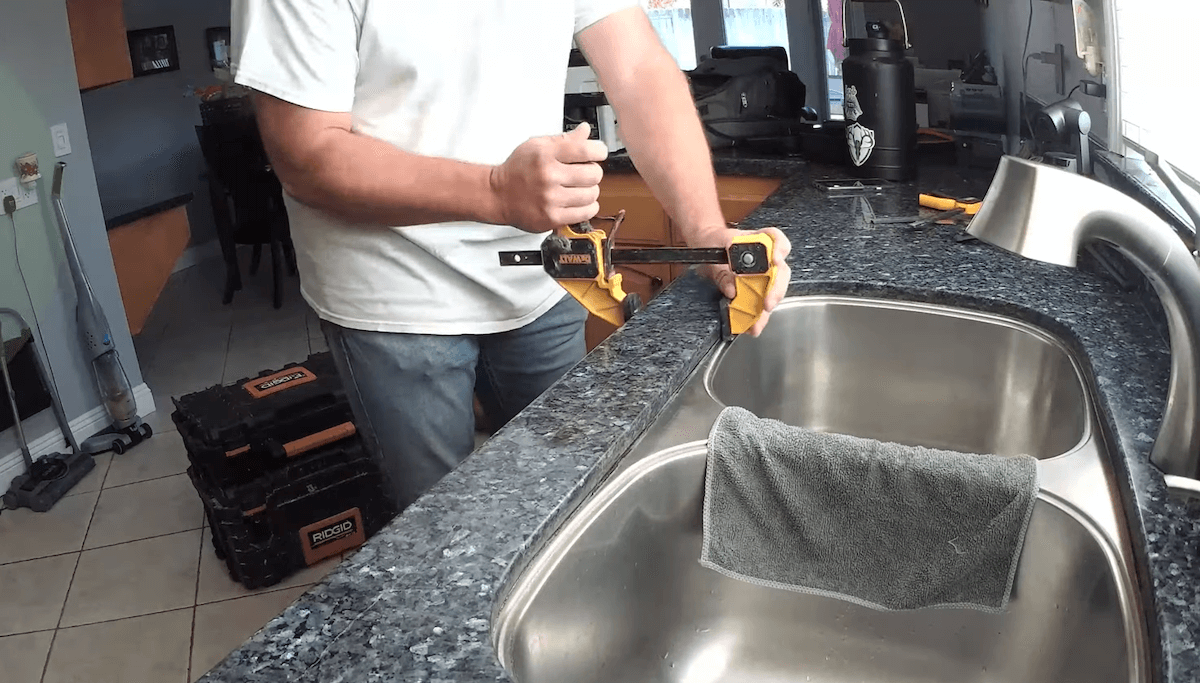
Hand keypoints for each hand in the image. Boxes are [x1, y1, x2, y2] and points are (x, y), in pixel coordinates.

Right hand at [489, 122, 609, 232]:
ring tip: (580, 188)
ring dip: (590, 190)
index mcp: (545, 154)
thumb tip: (585, 131)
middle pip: (593, 173)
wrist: (497, 195)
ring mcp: (550, 199)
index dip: (599, 151)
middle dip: (593, 172)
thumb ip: (564, 139)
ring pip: (592, 194)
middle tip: (585, 173)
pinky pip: (586, 212)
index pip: (586, 149)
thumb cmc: (518, 169)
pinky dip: (588, 206)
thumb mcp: (537, 145)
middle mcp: (548, 176)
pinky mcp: (552, 218)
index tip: (598, 153)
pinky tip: (579, 201)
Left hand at [691, 226, 791, 336]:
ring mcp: (764, 274)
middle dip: (776, 289)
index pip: (776, 239)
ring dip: (766, 309)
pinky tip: (753, 326)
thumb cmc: (714, 241)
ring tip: (758, 322)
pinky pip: (761, 304)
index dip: (780, 249)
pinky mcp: (756, 290)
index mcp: (759, 240)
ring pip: (774, 291)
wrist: (705, 247)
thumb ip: (724, 265)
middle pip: (781, 271)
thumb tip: (732, 288)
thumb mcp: (715, 247)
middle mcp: (766, 257)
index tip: (775, 261)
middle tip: (768, 302)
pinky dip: (758, 317)